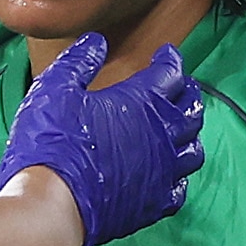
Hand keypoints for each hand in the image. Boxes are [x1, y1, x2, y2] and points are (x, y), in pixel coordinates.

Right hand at [0, 33, 204, 245]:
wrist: (52, 204)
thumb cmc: (52, 144)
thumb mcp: (55, 89)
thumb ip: (78, 62)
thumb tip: (96, 42)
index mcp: (142, 101)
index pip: (170, 72)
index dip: (169, 60)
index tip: (166, 55)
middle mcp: (161, 135)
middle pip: (190, 109)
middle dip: (187, 94)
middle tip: (181, 88)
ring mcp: (161, 172)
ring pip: (192, 150)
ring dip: (189, 135)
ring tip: (182, 129)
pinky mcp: (152, 204)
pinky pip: (179, 190)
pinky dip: (178, 179)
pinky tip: (169, 176)